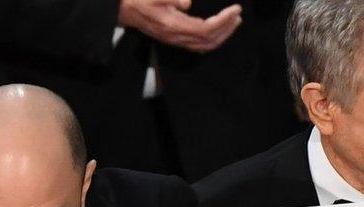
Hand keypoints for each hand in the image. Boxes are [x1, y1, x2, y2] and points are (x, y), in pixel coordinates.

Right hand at [118, 0, 241, 52]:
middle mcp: (177, 37)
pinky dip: (212, 40)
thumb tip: (188, 3)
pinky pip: (198, 46)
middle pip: (210, 40)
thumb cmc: (140, 0)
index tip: (235, 9)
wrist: (125, 11)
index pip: (207, 28)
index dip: (224, 21)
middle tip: (238, 15)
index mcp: (174, 26)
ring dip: (222, 35)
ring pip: (206, 45)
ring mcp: (176, 40)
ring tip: (233, 22)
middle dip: (227, 28)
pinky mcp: (175, 40)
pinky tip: (218, 32)